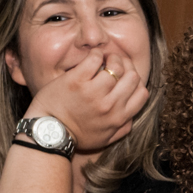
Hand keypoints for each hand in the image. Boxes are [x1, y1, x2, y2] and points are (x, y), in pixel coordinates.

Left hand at [26, 49, 149, 150]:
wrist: (51, 131)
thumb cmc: (78, 136)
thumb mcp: (106, 138)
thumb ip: (123, 128)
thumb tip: (132, 115)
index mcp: (119, 118)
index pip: (142, 92)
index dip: (136, 81)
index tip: (126, 77)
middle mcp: (110, 105)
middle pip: (132, 77)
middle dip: (127, 66)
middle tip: (116, 64)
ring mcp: (93, 93)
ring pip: (116, 66)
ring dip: (112, 58)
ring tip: (104, 59)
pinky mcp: (76, 81)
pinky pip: (94, 59)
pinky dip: (96, 54)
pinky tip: (92, 57)